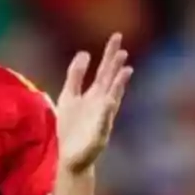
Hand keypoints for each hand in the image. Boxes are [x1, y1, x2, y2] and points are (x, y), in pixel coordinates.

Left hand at [56, 33, 133, 174]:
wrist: (71, 157)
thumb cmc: (72, 127)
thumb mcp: (69, 96)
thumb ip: (75, 76)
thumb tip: (84, 52)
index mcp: (94, 94)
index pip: (103, 70)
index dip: (109, 55)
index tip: (116, 37)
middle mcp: (101, 103)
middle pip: (109, 80)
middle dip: (115, 64)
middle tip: (122, 46)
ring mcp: (102, 117)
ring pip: (112, 97)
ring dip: (118, 85)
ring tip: (126, 70)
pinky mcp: (99, 133)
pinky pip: (104, 120)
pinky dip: (107, 111)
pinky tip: (111, 100)